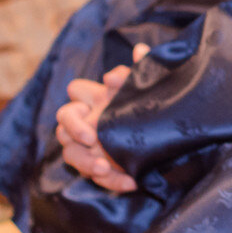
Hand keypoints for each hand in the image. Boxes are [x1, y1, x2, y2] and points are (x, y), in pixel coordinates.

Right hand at [54, 44, 149, 192]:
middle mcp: (87, 121)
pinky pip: (97, 176)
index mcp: (97, 98)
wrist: (168, 138)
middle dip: (74, 130)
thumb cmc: (150, 105)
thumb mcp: (150, 87)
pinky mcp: (101, 167)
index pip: (75, 90)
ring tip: (105, 167)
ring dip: (86, 162)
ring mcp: (89, 147)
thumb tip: (141, 50)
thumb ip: (145, 67)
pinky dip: (112, 181)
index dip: (81, 96)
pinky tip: (130, 182)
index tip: (95, 109)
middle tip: (92, 139)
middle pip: (62, 123)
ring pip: (71, 154)